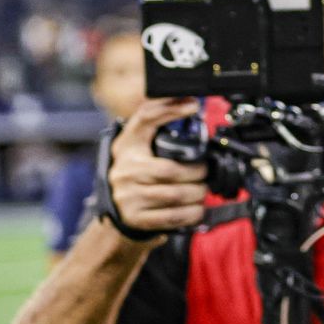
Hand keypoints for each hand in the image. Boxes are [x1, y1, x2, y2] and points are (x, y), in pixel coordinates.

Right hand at [109, 99, 208, 234]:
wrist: (118, 214)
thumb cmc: (137, 176)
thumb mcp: (141, 150)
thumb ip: (160, 130)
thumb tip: (191, 106)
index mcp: (127, 147)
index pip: (145, 119)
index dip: (169, 109)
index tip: (193, 105)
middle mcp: (124, 170)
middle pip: (172, 169)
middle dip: (198, 173)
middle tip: (205, 173)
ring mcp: (128, 196)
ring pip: (177, 194)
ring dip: (198, 193)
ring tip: (201, 190)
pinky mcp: (136, 218)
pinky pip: (174, 216)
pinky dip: (193, 212)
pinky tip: (196, 208)